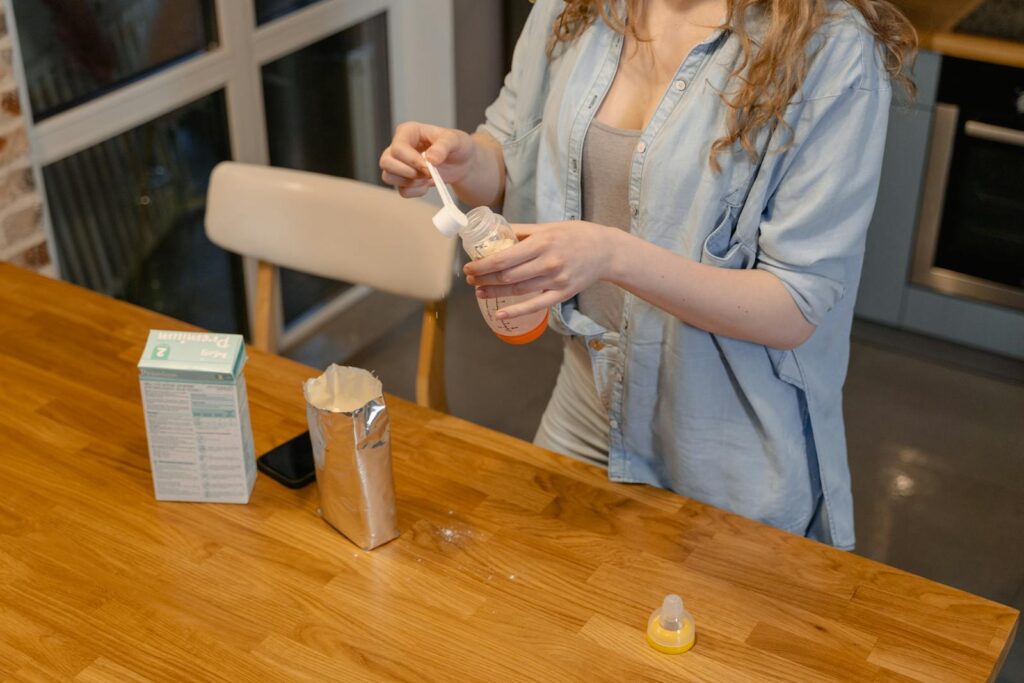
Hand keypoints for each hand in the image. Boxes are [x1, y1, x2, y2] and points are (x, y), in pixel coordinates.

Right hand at [379, 122, 475, 197]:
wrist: (463, 162)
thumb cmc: (457, 146)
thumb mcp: (455, 140)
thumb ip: (443, 146)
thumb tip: (431, 159)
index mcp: (408, 132)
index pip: (397, 148)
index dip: (412, 161)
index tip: (429, 167)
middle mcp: (399, 146)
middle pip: (386, 162)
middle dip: (408, 173)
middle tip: (428, 173)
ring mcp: (399, 164)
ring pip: (388, 177)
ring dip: (410, 182)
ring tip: (427, 178)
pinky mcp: (404, 179)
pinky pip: (401, 190)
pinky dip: (415, 191)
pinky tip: (427, 185)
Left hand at [464, 221, 619, 319]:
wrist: (606, 250)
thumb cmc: (576, 235)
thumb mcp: (548, 227)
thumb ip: (522, 231)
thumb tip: (495, 231)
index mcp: (542, 243)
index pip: (504, 257)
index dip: (482, 265)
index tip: (469, 266)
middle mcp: (548, 262)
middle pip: (507, 276)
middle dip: (483, 278)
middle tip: (469, 278)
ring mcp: (555, 280)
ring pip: (517, 290)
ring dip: (494, 292)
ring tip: (478, 291)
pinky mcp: (562, 293)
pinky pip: (536, 305)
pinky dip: (516, 311)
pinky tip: (500, 314)